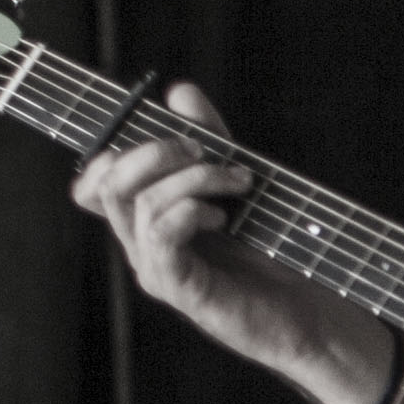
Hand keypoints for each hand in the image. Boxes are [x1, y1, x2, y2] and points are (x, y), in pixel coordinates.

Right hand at [68, 79, 395, 403]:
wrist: (309, 312)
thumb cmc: (273, 251)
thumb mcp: (238, 181)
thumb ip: (209, 139)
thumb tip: (179, 92)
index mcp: (147, 220)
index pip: (95, 182)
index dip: (115, 147)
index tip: (169, 132)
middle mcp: (142, 244)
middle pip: (108, 182)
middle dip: (155, 150)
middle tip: (203, 150)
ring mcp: (156, 268)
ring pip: (139, 202)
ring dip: (191, 177)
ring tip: (235, 183)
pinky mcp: (178, 288)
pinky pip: (161, 234)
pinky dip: (192, 210)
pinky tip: (223, 216)